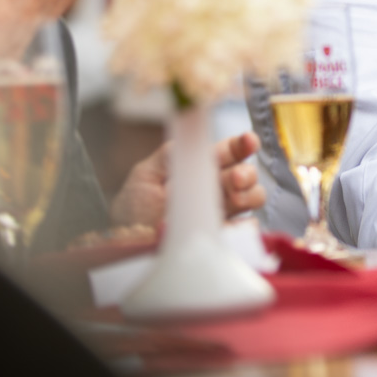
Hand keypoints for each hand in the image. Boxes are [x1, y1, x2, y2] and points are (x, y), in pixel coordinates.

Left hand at [109, 132, 267, 227]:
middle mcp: (216, 188)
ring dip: (250, 194)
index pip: (230, 152)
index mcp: (202, 167)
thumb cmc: (133, 206)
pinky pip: (245, 231)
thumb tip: (191, 135)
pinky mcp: (220, 237)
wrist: (123, 241)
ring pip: (253, 198)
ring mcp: (220, 213)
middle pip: (248, 175)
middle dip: (247, 172)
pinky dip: (245, 226)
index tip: (248, 141)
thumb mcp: (145, 174)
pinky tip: (233, 224)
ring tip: (235, 197)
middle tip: (235, 177)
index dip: (242, 144)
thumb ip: (169, 155)